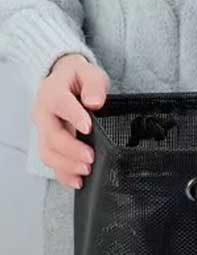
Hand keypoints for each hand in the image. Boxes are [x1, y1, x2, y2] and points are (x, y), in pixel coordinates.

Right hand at [32, 54, 108, 188]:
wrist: (64, 81)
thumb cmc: (79, 79)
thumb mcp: (89, 73)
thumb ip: (94, 85)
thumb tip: (95, 102)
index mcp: (53, 92)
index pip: (60, 104)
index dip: (73, 116)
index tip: (88, 127)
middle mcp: (43, 113)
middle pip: (51, 134)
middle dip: (71, 149)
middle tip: (91, 157)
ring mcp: (44, 130)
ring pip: (48, 152)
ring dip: (66, 165)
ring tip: (86, 170)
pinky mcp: (49, 143)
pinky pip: (52, 162)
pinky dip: (63, 174)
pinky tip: (78, 181)